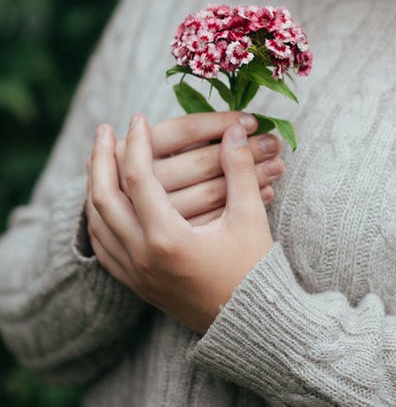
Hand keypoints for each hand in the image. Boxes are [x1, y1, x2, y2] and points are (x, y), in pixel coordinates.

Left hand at [86, 114, 273, 332]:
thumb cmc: (253, 270)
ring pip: (98, 222)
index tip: (139, 117)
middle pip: (103, 198)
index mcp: (168, 239)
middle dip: (101, 159)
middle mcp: (143, 257)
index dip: (138, 143)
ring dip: (95, 186)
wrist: (248, 325)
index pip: (138, 178)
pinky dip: (99, 218)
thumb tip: (235, 130)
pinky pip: (104, 246)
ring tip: (100, 159)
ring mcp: (136, 274)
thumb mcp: (249, 218)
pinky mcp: (137, 284)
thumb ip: (240, 170)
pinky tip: (105, 202)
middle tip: (105, 131)